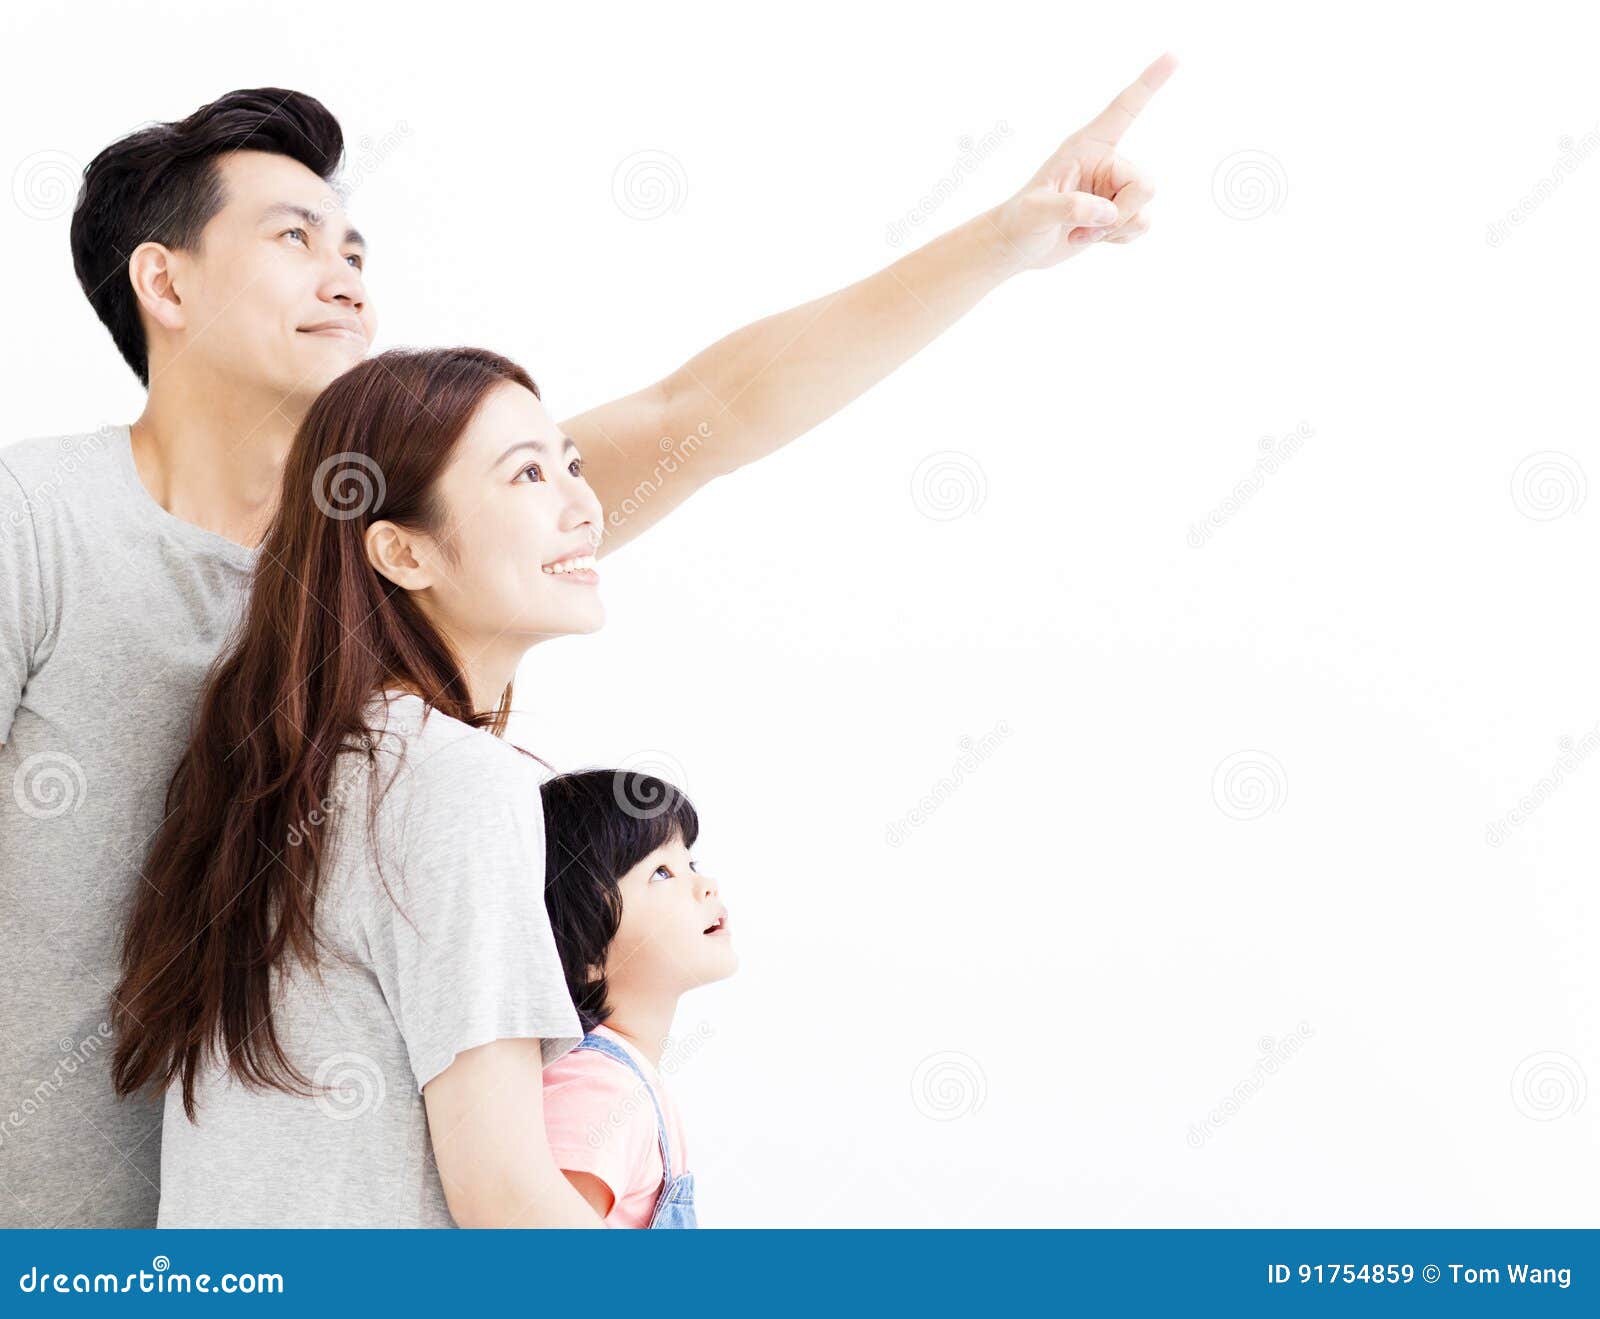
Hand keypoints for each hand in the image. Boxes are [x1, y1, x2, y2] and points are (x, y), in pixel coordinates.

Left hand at [989, 53, 1176, 270]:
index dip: (1149, 84)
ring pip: (1144, 209)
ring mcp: (1113, 189)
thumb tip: (1109, 212)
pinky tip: (1091, 237)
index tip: (1173, 57)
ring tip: (1080, 233)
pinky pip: (1141, 225)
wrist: (1018, 247)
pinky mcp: (1117, 212)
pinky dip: (1119, 239)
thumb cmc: (1020, 221)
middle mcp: (1105, 162)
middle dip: (1121, 214)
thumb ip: (1070, 207)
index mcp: (1086, 146)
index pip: (1124, 109)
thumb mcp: (1036, 211)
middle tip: (1085, 227)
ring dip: (1115, 230)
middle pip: (1145, 185)